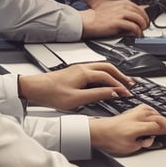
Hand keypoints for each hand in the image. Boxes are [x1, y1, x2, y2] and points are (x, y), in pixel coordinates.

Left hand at [18, 62, 132, 109]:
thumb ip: (97, 95)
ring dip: (114, 73)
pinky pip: (96, 68)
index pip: (109, 77)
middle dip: (121, 75)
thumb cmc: (52, 93)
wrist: (35, 88)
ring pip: (102, 66)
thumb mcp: (76, 99)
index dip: (120, 85)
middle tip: (130, 83)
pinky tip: (106, 79)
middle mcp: (83, 67)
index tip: (127, 93)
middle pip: (108, 67)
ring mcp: (79, 68)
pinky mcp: (76, 71)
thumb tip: (112, 93)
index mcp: (85, 73)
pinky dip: (105, 73)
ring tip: (121, 80)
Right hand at [80, 0, 148, 37]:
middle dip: (145, 22)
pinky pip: (132, 27)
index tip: (145, 22)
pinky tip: (136, 34)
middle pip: (141, 14)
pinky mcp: (117, 22)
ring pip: (139, 19)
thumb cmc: (100, 15)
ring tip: (141, 32)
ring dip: (142, 27)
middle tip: (145, 28)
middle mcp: (123, 7)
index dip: (145, 16)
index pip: (141, 8)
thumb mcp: (115, 8)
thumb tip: (136, 17)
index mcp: (124, 3)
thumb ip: (125, 10)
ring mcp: (120, 14)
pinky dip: (137, 31)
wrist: (89, 20)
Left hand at [89, 104, 165, 154]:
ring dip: (159, 115)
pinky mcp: (130, 111)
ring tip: (162, 121)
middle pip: (157, 116)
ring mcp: (134, 112)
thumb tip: (151, 141)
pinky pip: (145, 107)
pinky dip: (152, 110)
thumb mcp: (130, 148)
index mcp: (139, 126)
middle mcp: (137, 117)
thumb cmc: (111, 139)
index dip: (165, 130)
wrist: (98, 131)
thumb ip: (143, 144)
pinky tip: (152, 113)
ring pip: (152, 110)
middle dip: (164, 123)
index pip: (158, 126)